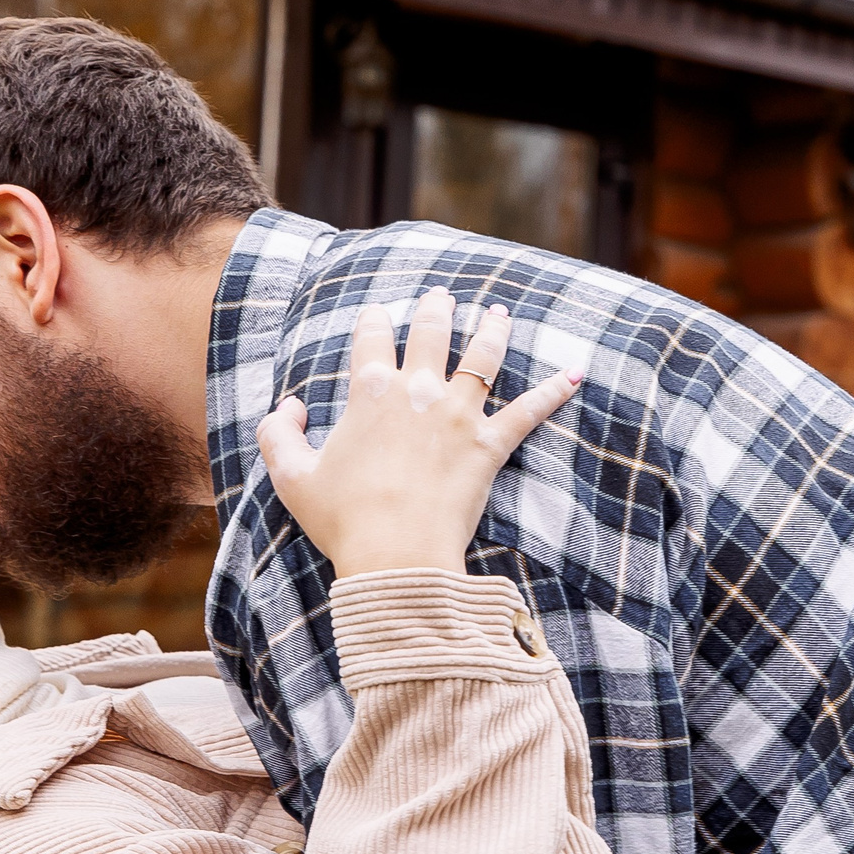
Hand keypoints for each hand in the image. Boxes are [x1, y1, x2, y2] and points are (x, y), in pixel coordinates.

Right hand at [257, 288, 580, 577]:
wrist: (396, 557)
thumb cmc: (343, 520)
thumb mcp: (291, 478)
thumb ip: (279, 434)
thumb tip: (289, 407)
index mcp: (370, 392)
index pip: (373, 338)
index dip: (375, 321)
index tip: (378, 313)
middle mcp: (417, 391)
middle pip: (431, 333)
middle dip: (436, 309)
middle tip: (442, 296)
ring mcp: (459, 415)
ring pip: (483, 357)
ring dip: (491, 329)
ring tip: (498, 312)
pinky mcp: (490, 445)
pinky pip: (529, 411)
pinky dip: (554, 391)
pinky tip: (575, 373)